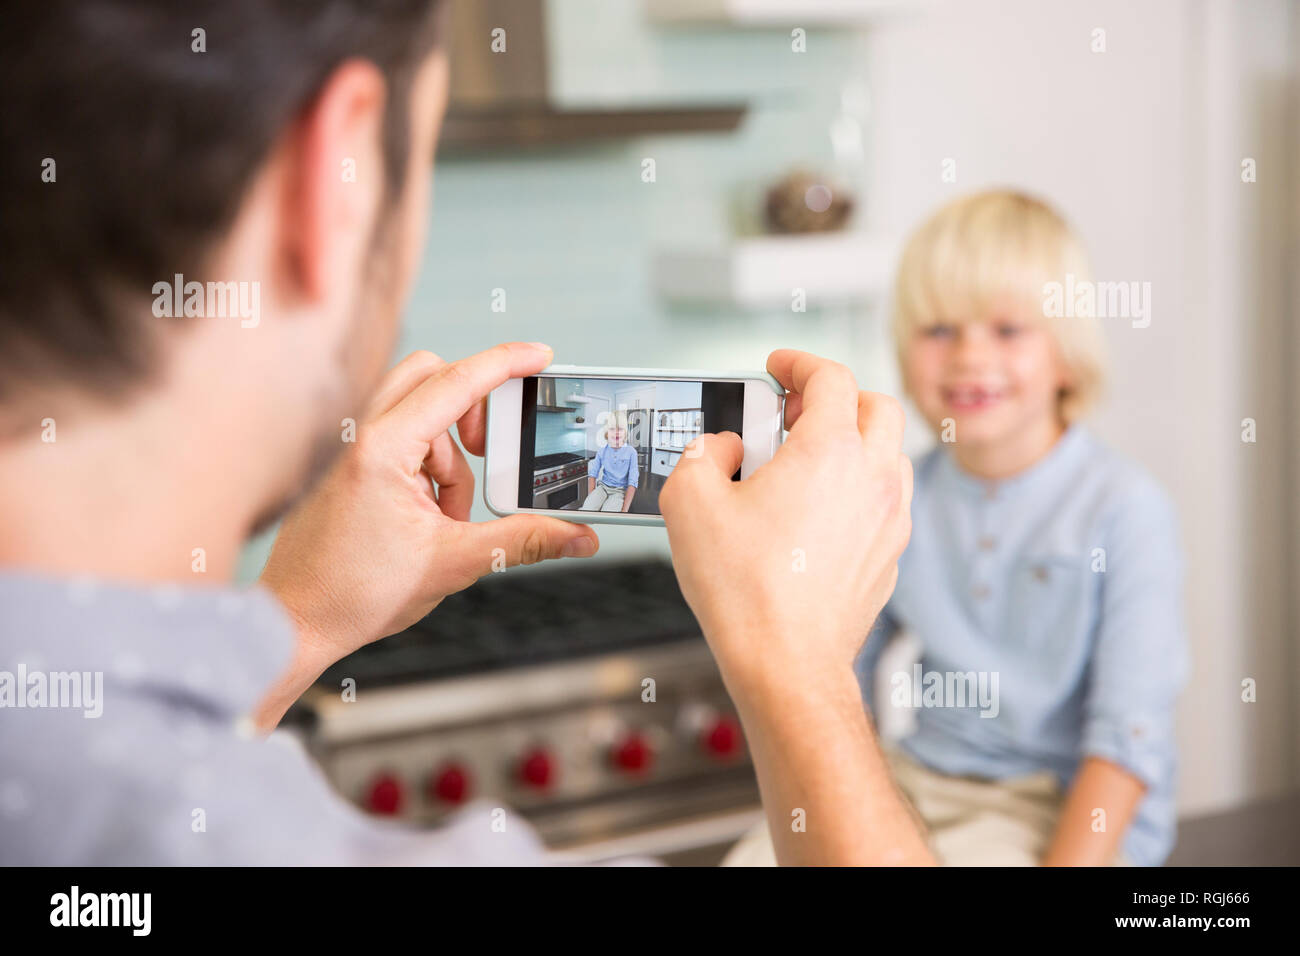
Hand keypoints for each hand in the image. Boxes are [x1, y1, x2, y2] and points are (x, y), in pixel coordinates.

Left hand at [254, 343, 598, 726]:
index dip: (506, 363)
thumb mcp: (453, 563)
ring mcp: (347, 444)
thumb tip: (579, 536)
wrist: (296, 622)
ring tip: (446, 512)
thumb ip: (523, 540)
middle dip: (471, 406)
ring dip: (447, 450)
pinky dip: (425, 463)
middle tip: (487, 452)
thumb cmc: (355, 593)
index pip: (457, 382)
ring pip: (416, 408)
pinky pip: (399, 436)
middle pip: (431, 375)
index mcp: (383, 449)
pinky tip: (423, 515)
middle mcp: (359, 434)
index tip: (541, 355)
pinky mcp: (345, 460)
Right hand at [660, 349, 911, 695]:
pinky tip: (820, 509)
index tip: (778, 366)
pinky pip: (886, 501)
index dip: (800, 362)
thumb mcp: (689, 502)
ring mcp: (889, 519)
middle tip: (793, 411)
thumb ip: (701, 452)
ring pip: (890, 453)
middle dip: (836, 396)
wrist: (786, 663)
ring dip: (855, 440)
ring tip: (808, 460)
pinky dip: (860, 487)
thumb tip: (724, 449)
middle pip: (876, 406)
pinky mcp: (889, 556)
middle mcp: (872, 478)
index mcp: (830, 451)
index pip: (830, 377)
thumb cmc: (743, 589)